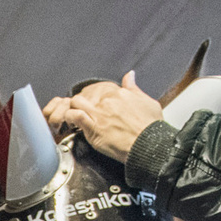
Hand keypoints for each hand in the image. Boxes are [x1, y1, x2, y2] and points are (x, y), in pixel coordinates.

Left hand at [42, 73, 165, 163]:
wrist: (149, 145)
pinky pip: (75, 116)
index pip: (100, 88)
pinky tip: (72, 123)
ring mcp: (100, 114)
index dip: (96, 96)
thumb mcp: (148, 101)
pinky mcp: (94, 128)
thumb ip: (134, 88)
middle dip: (84, 101)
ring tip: (75, 115)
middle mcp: (108, 100)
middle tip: (84, 110)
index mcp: (120, 93)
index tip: (96, 104)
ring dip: (74, 107)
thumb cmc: (151, 127)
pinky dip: (70, 117)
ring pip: (76, 101)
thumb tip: (130, 75)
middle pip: (87, 94)